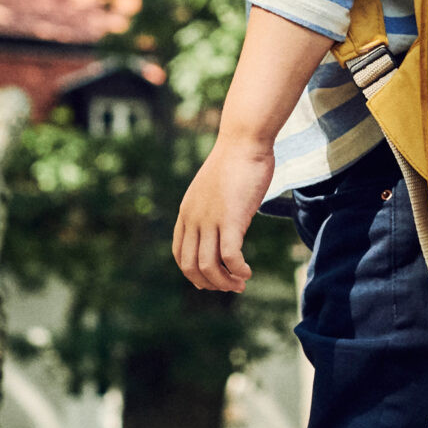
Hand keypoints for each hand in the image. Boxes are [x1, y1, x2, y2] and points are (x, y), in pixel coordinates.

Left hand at [173, 136, 275, 293]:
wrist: (244, 141)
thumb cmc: (236, 161)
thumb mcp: (214, 188)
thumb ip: (212, 206)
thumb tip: (224, 218)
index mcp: (187, 212)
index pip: (180, 254)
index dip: (194, 273)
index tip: (213, 280)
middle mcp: (194, 218)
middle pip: (190, 266)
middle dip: (210, 283)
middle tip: (230, 286)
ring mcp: (210, 218)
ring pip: (208, 266)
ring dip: (224, 282)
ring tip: (241, 283)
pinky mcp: (231, 218)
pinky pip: (230, 255)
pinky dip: (238, 270)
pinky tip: (248, 272)